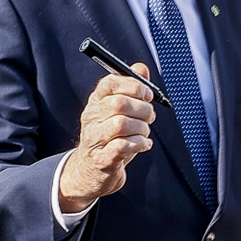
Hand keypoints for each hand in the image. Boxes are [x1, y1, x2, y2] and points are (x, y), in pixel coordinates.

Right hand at [56, 64, 155, 212]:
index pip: (110, 82)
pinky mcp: (102, 159)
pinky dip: (140, 144)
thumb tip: (141, 68)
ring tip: (145, 133)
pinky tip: (143, 145)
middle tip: (150, 116)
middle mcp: (92, 118)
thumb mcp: (118, 112)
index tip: (147, 94)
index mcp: (96, 102)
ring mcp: (95, 138)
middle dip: (143, 109)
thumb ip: (130, 88)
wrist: (91, 172)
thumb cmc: (109, 138)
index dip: (133, 85)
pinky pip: (123, 145)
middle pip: (120, 103)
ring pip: (122, 124)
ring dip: (142, 128)